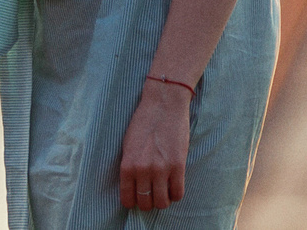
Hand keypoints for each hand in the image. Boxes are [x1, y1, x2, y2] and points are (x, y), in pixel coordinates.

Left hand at [119, 78, 190, 213]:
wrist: (163, 104)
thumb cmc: (144, 121)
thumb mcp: (128, 144)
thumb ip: (130, 166)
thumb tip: (133, 185)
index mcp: (127, 165)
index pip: (128, 198)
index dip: (133, 202)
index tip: (137, 200)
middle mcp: (142, 170)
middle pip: (146, 203)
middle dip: (148, 202)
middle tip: (152, 194)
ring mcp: (161, 169)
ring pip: (162, 202)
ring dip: (163, 200)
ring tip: (164, 191)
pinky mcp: (178, 166)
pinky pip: (178, 193)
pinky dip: (176, 194)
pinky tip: (174, 186)